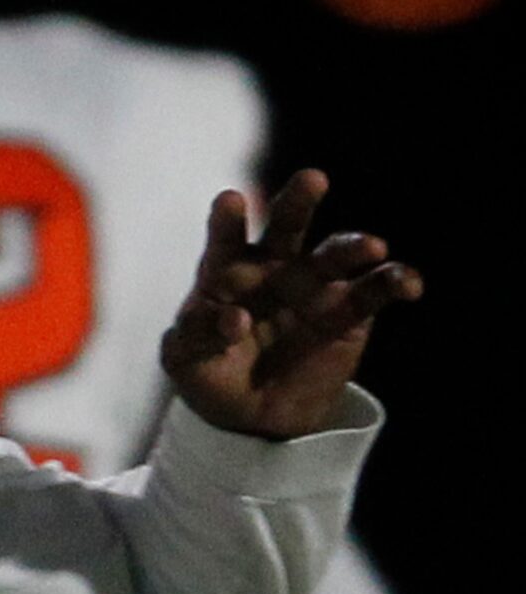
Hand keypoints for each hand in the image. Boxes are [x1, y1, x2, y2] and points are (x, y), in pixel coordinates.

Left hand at [159, 170, 420, 437]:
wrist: (252, 414)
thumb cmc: (209, 374)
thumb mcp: (185, 361)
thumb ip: (198, 336)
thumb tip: (236, 319)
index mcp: (225, 270)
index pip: (225, 239)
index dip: (227, 220)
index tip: (230, 200)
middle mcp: (273, 267)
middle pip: (286, 225)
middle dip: (298, 201)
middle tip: (312, 179)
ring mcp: (314, 285)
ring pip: (336, 253)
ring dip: (354, 246)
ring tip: (373, 248)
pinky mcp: (349, 311)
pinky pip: (375, 290)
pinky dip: (395, 282)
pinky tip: (408, 284)